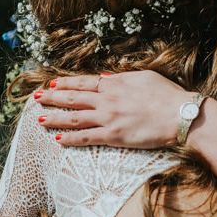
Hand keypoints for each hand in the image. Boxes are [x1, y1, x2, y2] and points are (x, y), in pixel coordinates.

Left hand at [33, 70, 189, 147]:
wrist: (180, 114)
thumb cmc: (166, 94)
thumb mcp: (143, 77)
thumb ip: (121, 77)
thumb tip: (104, 78)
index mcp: (114, 84)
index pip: (82, 83)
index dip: (65, 84)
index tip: (51, 84)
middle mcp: (107, 100)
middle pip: (73, 98)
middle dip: (52, 98)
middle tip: (36, 98)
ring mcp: (108, 118)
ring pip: (74, 118)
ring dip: (55, 118)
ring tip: (40, 119)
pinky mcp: (114, 136)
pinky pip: (87, 138)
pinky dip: (71, 138)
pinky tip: (58, 139)